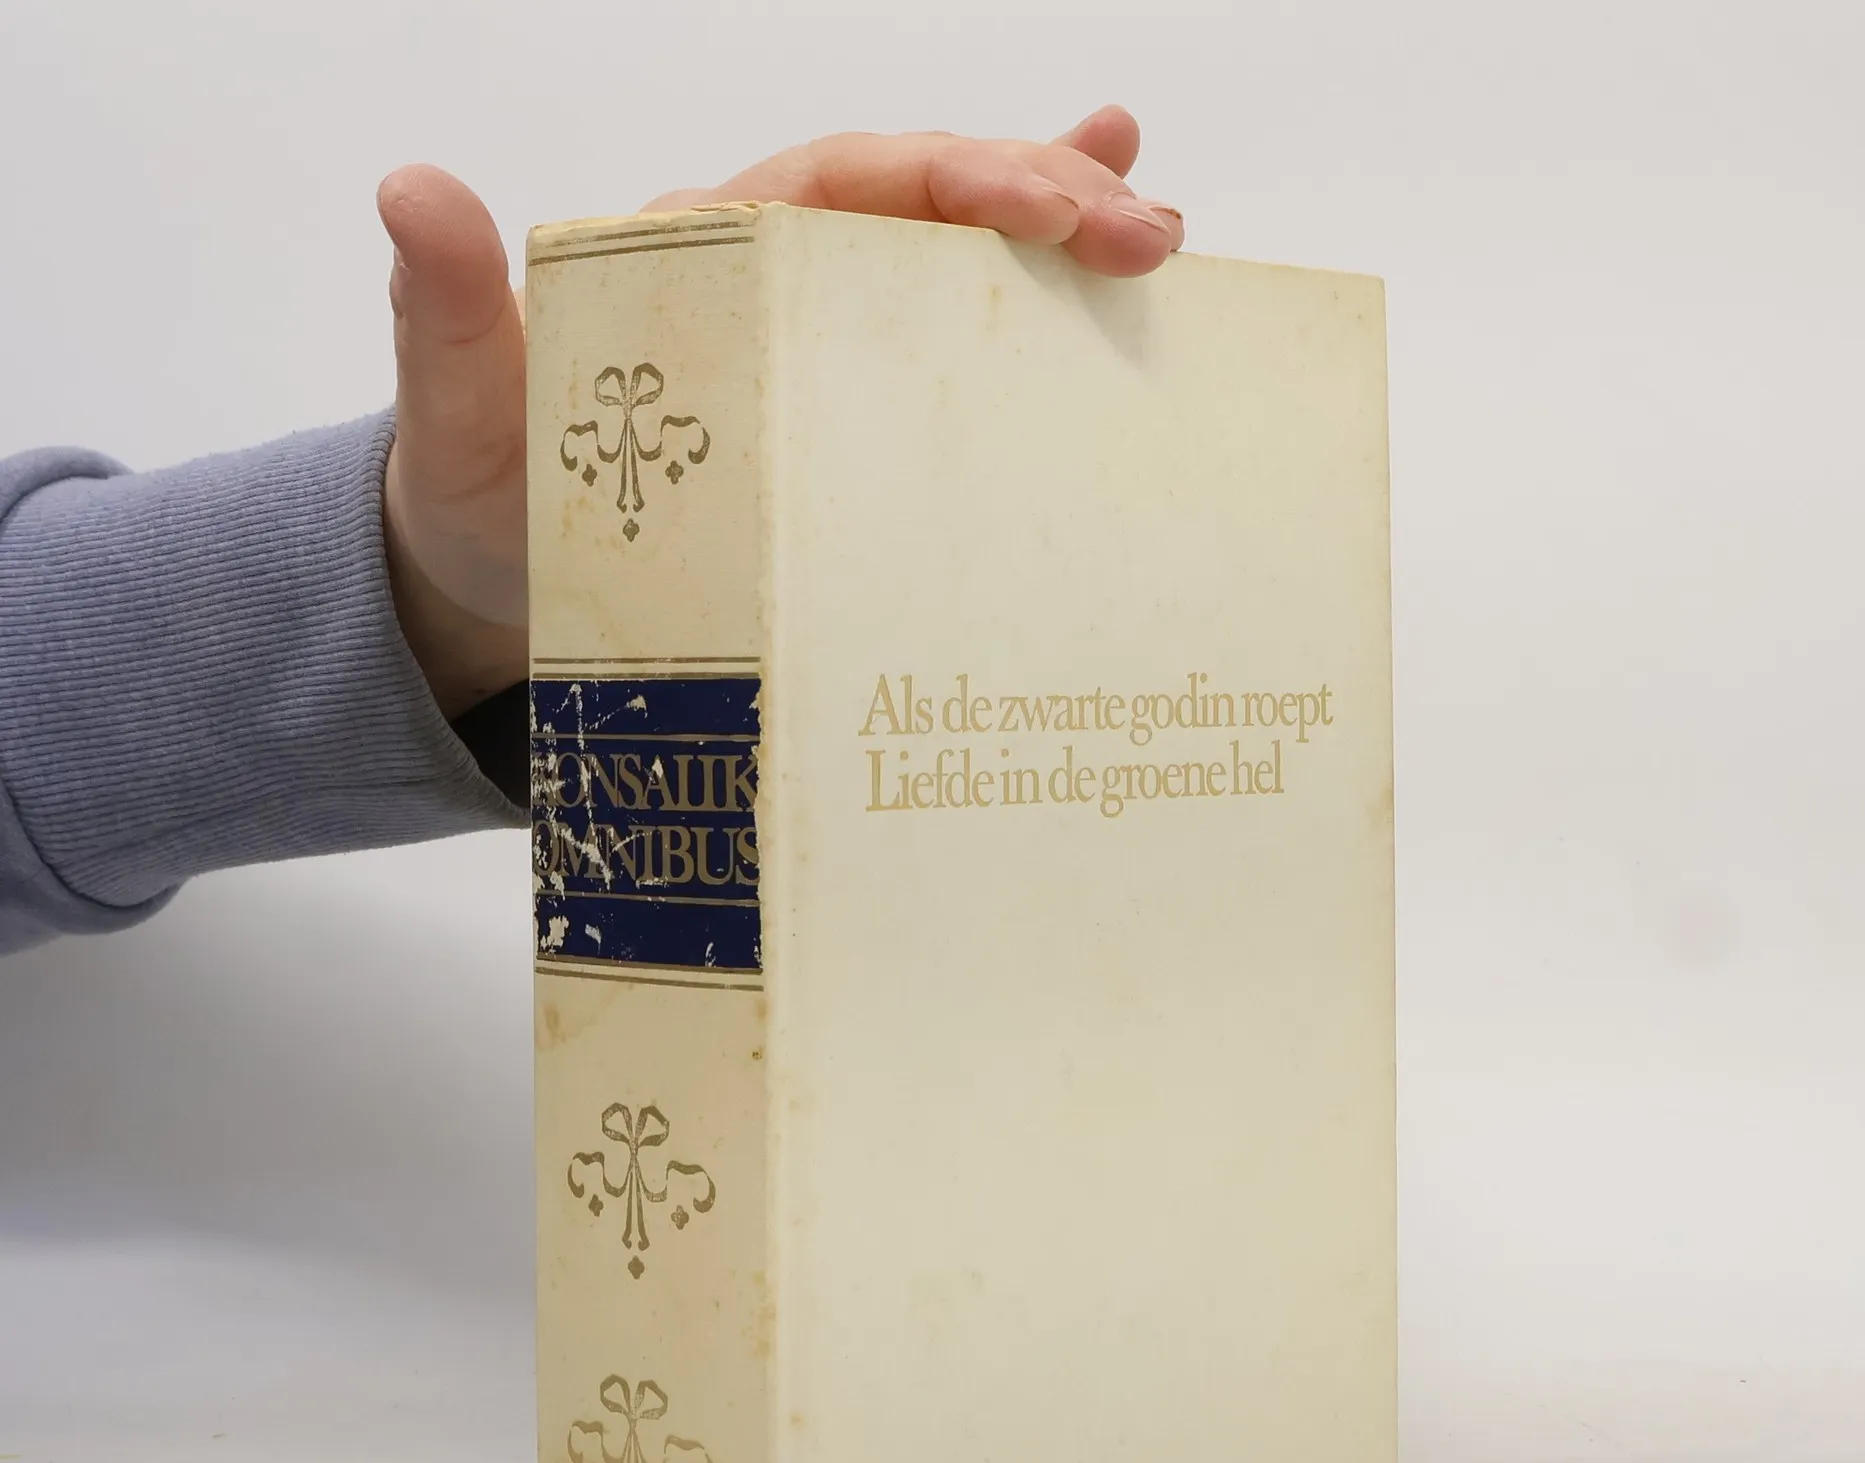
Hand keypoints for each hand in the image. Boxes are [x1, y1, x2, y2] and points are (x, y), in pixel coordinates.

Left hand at [377, 107, 1182, 717]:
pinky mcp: (840, 430)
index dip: (959, 177)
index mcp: (703, 252)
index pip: (848, 181)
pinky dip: (1018, 332)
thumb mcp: (466, 410)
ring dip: (1056, 237)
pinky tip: (1095, 304)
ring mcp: (815, 355)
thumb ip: (454, 313)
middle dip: (1043, 203)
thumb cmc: (487, 497)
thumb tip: (414, 193)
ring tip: (1162, 227)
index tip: (1053, 205)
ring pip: (951, 268)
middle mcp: (772, 282)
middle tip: (1149, 235)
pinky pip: (939, 368)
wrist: (500, 594)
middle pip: (928, 209)